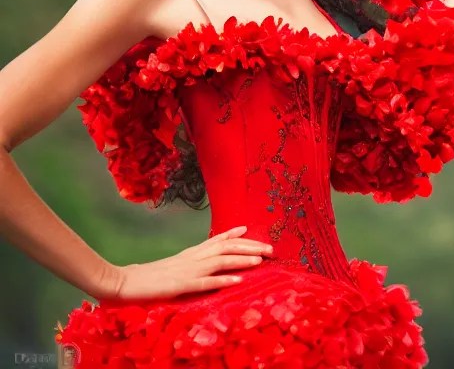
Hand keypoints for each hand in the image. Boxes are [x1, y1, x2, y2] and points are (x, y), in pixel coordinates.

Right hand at [98, 226, 272, 301]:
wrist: (122, 282)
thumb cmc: (146, 278)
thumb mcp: (171, 268)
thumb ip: (188, 265)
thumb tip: (202, 264)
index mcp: (189, 254)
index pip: (215, 240)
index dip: (233, 235)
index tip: (249, 229)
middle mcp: (191, 258)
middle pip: (225, 248)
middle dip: (249, 247)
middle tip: (270, 248)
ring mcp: (187, 271)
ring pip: (220, 262)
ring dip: (242, 260)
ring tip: (261, 260)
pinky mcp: (181, 286)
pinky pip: (205, 283)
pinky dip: (222, 281)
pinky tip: (237, 281)